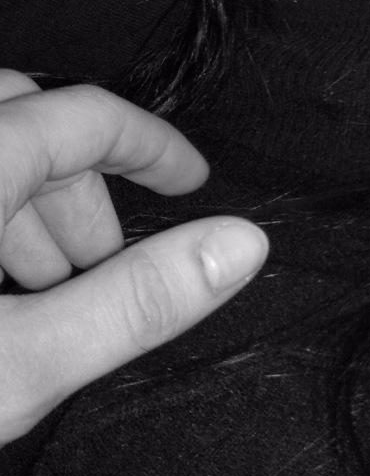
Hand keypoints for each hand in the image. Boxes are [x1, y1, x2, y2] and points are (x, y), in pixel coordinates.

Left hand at [0, 71, 267, 442]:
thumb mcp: (20, 364)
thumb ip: (134, 301)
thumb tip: (242, 245)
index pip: (84, 114)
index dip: (153, 146)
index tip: (192, 182)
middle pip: (24, 111)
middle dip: (80, 174)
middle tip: (110, 255)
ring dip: (27, 195)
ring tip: (52, 287)